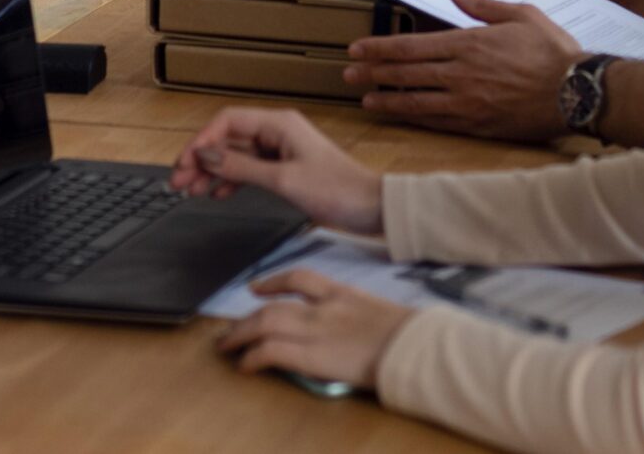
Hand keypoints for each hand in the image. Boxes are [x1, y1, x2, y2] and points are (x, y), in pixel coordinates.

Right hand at [170, 107, 383, 233]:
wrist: (371, 208)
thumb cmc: (338, 190)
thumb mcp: (283, 180)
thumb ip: (241, 168)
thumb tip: (206, 156)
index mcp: (279, 124)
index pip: (227, 121)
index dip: (202, 141)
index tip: (184, 164)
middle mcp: (278, 131)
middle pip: (228, 137)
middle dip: (202, 158)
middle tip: (178, 181)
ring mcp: (282, 149)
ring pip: (236, 154)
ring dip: (213, 170)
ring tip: (191, 190)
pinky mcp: (286, 167)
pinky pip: (250, 168)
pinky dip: (231, 179)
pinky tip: (218, 193)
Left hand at [215, 269, 409, 389]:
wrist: (417, 346)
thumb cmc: (411, 335)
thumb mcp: (383, 314)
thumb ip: (360, 317)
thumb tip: (354, 332)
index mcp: (343, 293)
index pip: (301, 277)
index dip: (274, 282)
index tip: (257, 287)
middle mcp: (324, 307)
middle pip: (272, 306)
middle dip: (245, 318)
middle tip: (228, 331)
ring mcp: (317, 329)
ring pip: (264, 323)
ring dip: (240, 335)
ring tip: (226, 347)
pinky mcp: (313, 355)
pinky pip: (271, 351)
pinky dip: (252, 358)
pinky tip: (244, 366)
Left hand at [343, 0, 580, 140]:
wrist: (577, 92)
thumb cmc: (553, 51)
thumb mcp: (520, 15)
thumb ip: (481, 5)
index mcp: (468, 43)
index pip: (411, 46)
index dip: (379, 49)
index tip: (356, 50)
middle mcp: (461, 74)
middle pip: (406, 74)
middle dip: (372, 74)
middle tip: (346, 76)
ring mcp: (467, 103)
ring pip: (416, 102)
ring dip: (386, 100)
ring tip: (364, 100)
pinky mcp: (478, 125)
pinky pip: (438, 122)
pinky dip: (414, 118)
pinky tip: (401, 116)